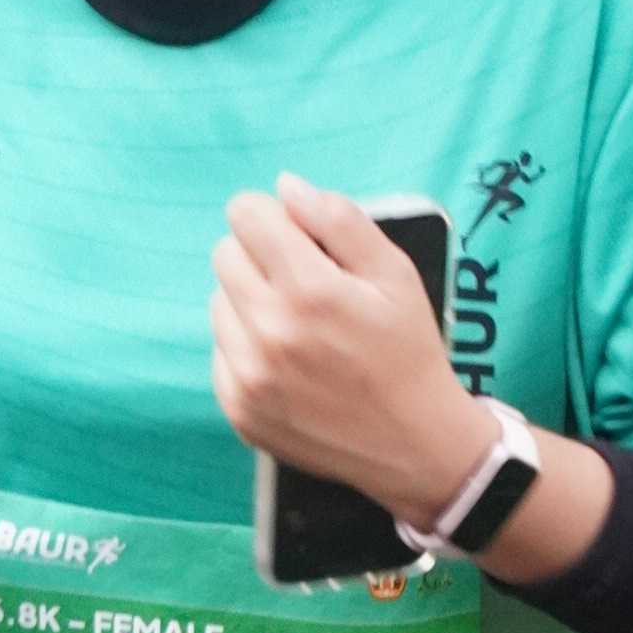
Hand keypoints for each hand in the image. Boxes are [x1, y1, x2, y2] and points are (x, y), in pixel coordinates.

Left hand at [211, 176, 490, 525]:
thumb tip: (286, 186)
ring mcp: (247, 375)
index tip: (294, 235)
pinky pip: (219, 351)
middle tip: (300, 280)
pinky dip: (244, 346)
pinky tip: (286, 360)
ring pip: (218, 302)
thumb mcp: (395, 274)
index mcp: (308, 289)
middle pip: (224, 254)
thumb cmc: (407, 350)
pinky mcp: (237, 408)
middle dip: (259, 255)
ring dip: (249, 301)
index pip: (246, 216)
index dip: (271, 216)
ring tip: (297, 324)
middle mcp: (268, 331)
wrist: (413, 445)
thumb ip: (340, 220)